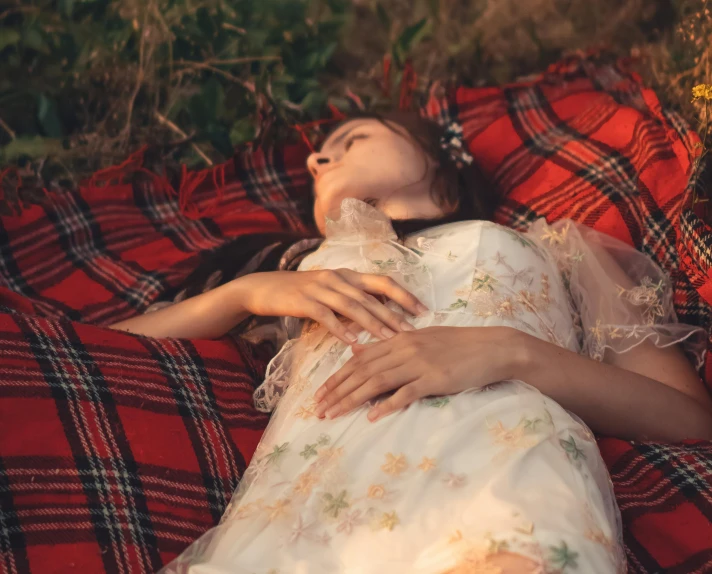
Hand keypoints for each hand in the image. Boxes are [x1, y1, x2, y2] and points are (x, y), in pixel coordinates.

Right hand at [236, 269, 428, 344]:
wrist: (263, 288)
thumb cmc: (301, 292)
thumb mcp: (331, 291)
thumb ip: (354, 299)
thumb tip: (382, 313)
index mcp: (348, 275)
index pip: (383, 281)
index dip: (404, 295)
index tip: (423, 311)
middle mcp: (338, 278)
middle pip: (372, 295)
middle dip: (394, 314)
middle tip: (412, 331)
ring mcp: (320, 288)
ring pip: (352, 305)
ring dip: (372, 322)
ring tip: (389, 338)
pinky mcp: (303, 301)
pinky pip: (325, 315)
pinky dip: (340, 328)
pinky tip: (352, 340)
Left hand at [313, 326, 522, 420]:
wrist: (492, 347)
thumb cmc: (458, 344)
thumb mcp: (420, 339)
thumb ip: (388, 346)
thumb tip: (358, 351)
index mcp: (399, 339)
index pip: (360, 360)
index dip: (338, 377)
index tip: (320, 393)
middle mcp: (404, 349)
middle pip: (362, 371)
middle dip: (337, 391)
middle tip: (318, 409)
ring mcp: (419, 363)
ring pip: (377, 382)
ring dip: (352, 399)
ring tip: (334, 414)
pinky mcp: (434, 379)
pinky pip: (406, 393)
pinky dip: (388, 405)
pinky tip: (372, 416)